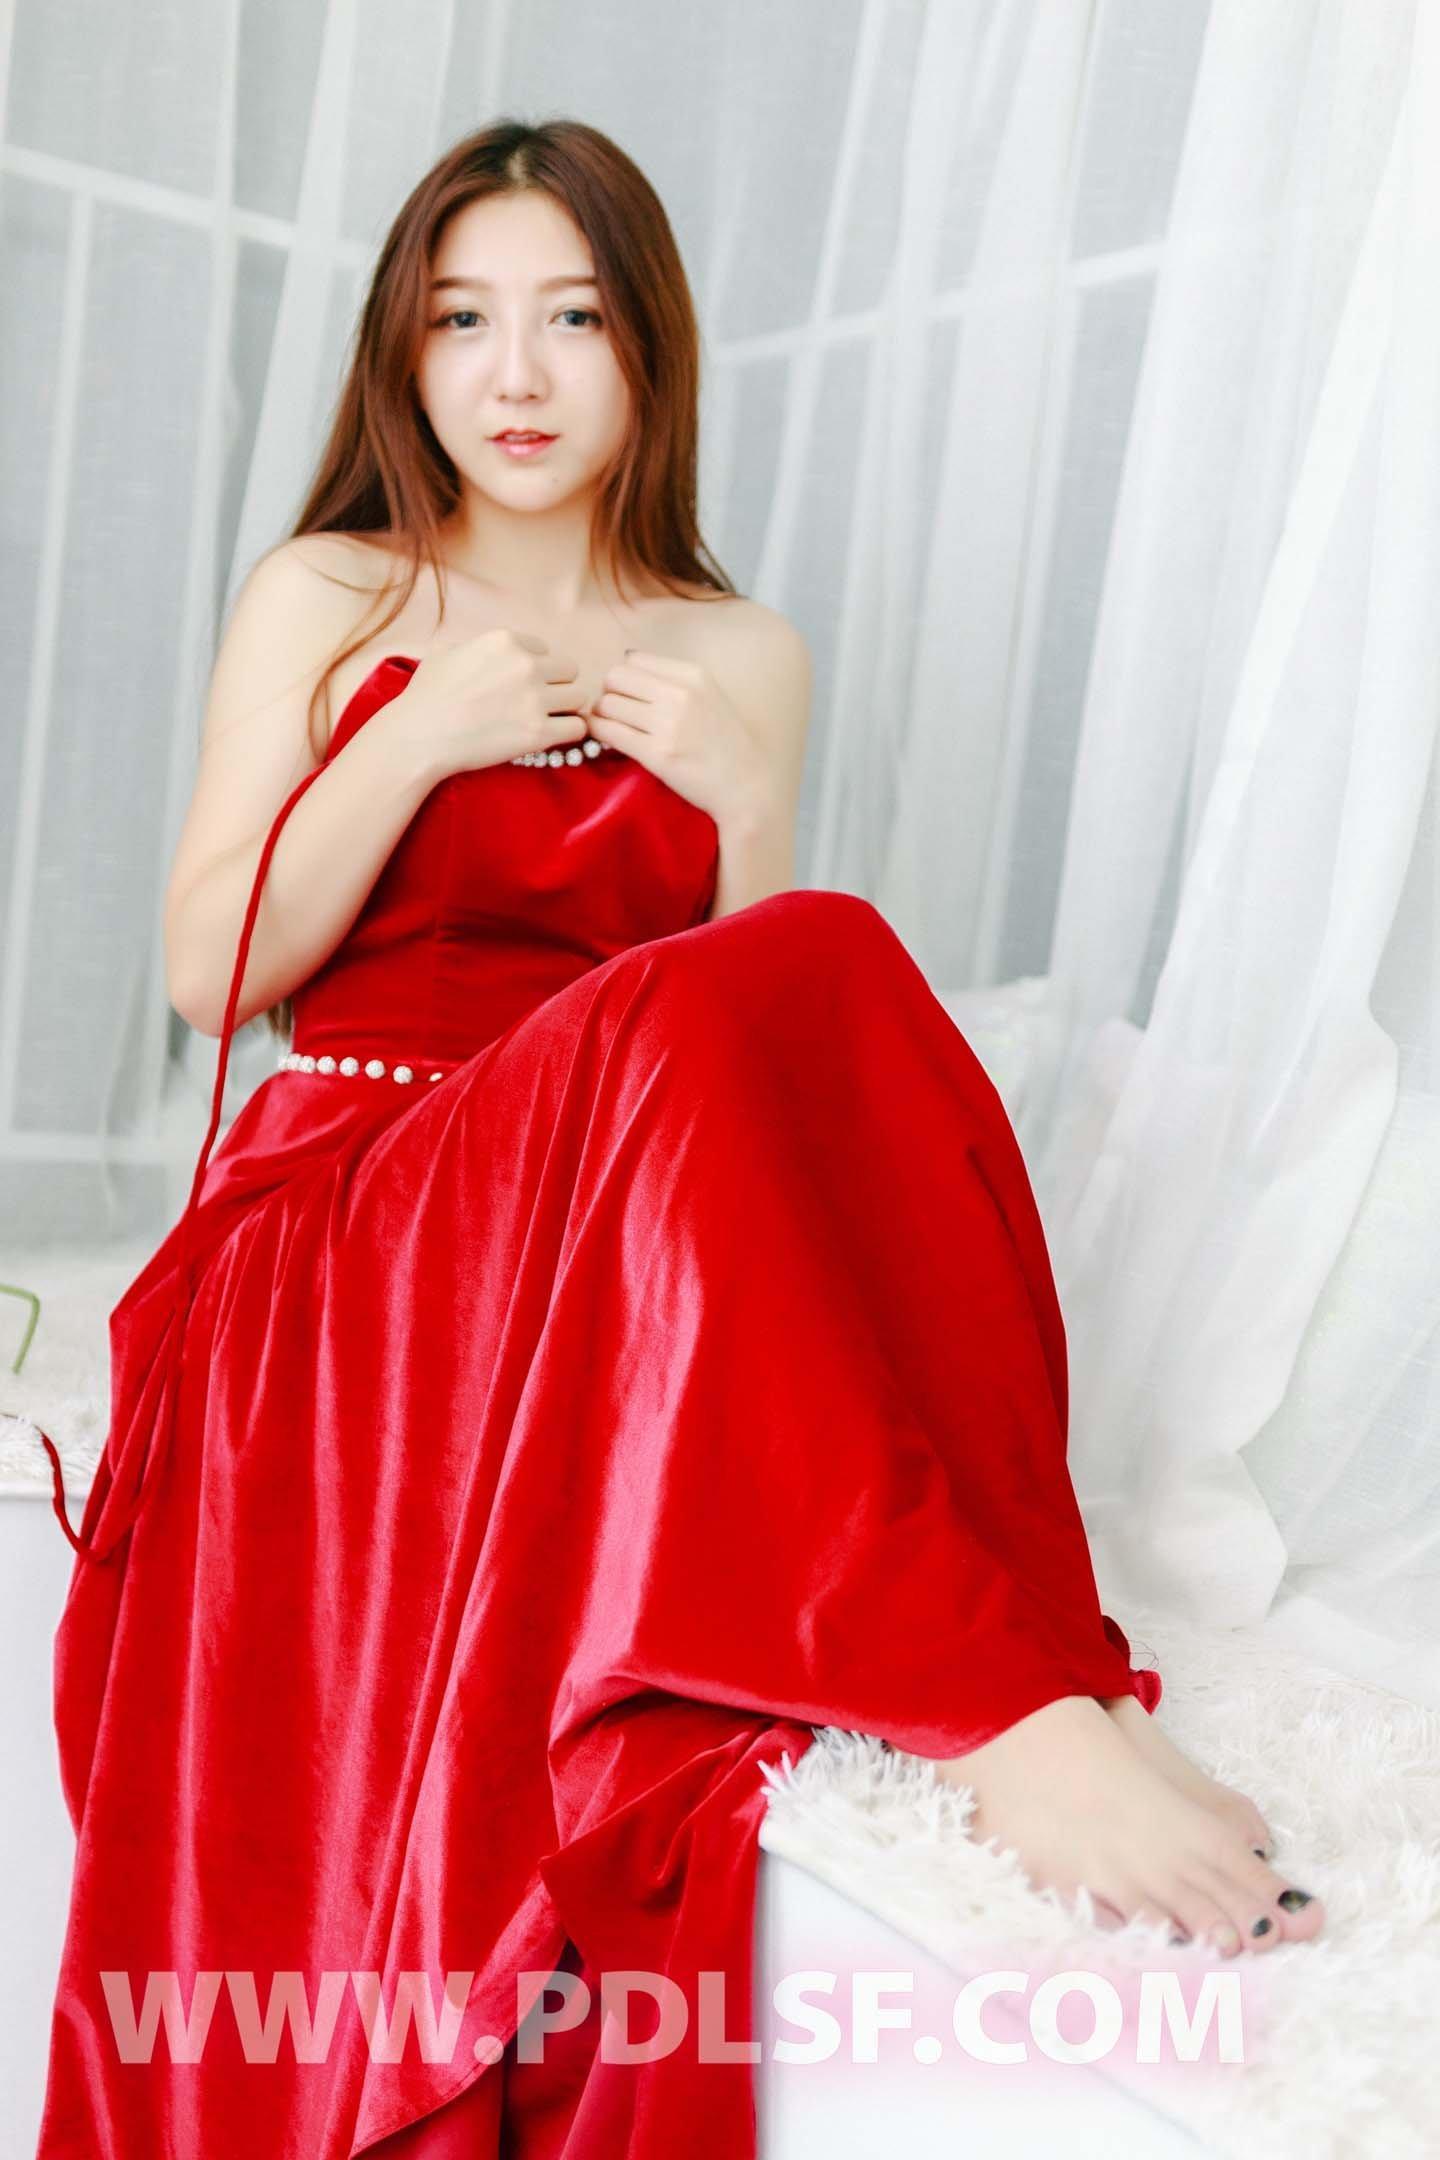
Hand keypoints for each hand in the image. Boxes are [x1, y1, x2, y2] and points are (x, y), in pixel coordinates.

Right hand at [397, 628, 589, 775]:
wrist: (419, 737)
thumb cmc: (425, 697)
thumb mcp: (446, 653)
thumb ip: (474, 647)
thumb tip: (479, 650)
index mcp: (506, 641)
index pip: (544, 650)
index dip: (535, 669)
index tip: (520, 686)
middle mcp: (526, 665)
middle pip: (569, 671)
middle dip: (556, 686)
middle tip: (537, 705)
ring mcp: (535, 699)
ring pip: (578, 697)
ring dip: (565, 709)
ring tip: (545, 721)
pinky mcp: (539, 733)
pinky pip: (577, 728)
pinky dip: (569, 733)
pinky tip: (552, 737)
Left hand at [586, 650, 772, 826]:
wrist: (745, 786)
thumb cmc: (725, 743)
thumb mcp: (709, 696)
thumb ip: (673, 678)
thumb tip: (627, 658)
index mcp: (693, 675)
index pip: (634, 659)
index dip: (624, 678)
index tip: (628, 696)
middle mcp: (680, 694)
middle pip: (615, 677)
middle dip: (608, 694)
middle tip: (616, 713)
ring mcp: (668, 724)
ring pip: (607, 704)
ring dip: (602, 715)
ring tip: (612, 728)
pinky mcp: (657, 754)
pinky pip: (608, 732)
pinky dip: (600, 734)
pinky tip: (608, 742)